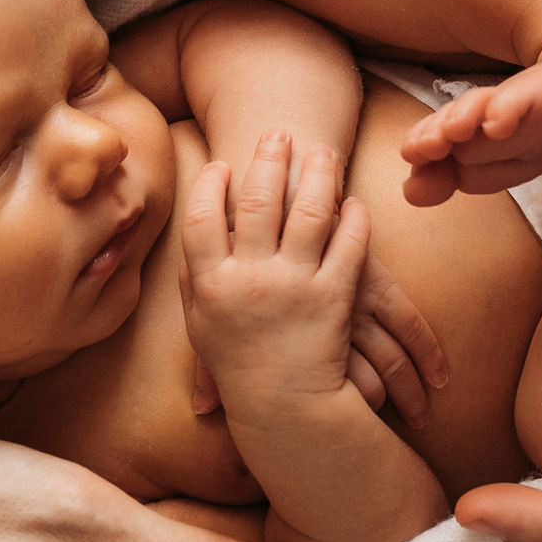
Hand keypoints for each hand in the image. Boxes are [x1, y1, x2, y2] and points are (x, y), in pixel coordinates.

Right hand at [178, 134, 370, 406]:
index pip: (202, 220)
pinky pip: (346, 244)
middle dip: (267, 161)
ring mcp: (293, 286)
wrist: (287, 410)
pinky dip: (351, 218)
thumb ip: (193, 282)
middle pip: (256, 204)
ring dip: (316, 176)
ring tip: (323, 150)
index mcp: (210, 286)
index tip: (221, 162)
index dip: (210, 187)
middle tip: (277, 132)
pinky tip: (352, 202)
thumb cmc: (240, 367)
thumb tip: (188, 240)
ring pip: (307, 213)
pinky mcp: (334, 295)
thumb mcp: (203, 327)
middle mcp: (249, 281)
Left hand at [189, 215, 449, 427]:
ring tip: (426, 421)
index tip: (347, 449)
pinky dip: (428, 353)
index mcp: (279, 331)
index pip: (312, 394)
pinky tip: (443, 379)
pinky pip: (408, 323)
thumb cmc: (242, 243)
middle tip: (394, 445)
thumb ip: (212, 351)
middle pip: (358, 382)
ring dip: (413, 391)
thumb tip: (202, 409)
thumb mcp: (222, 295)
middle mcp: (313, 319)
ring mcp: (348, 294)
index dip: (331, 423)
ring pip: (390, 356)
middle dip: (380, 415)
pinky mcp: (373, 275)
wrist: (276, 175)